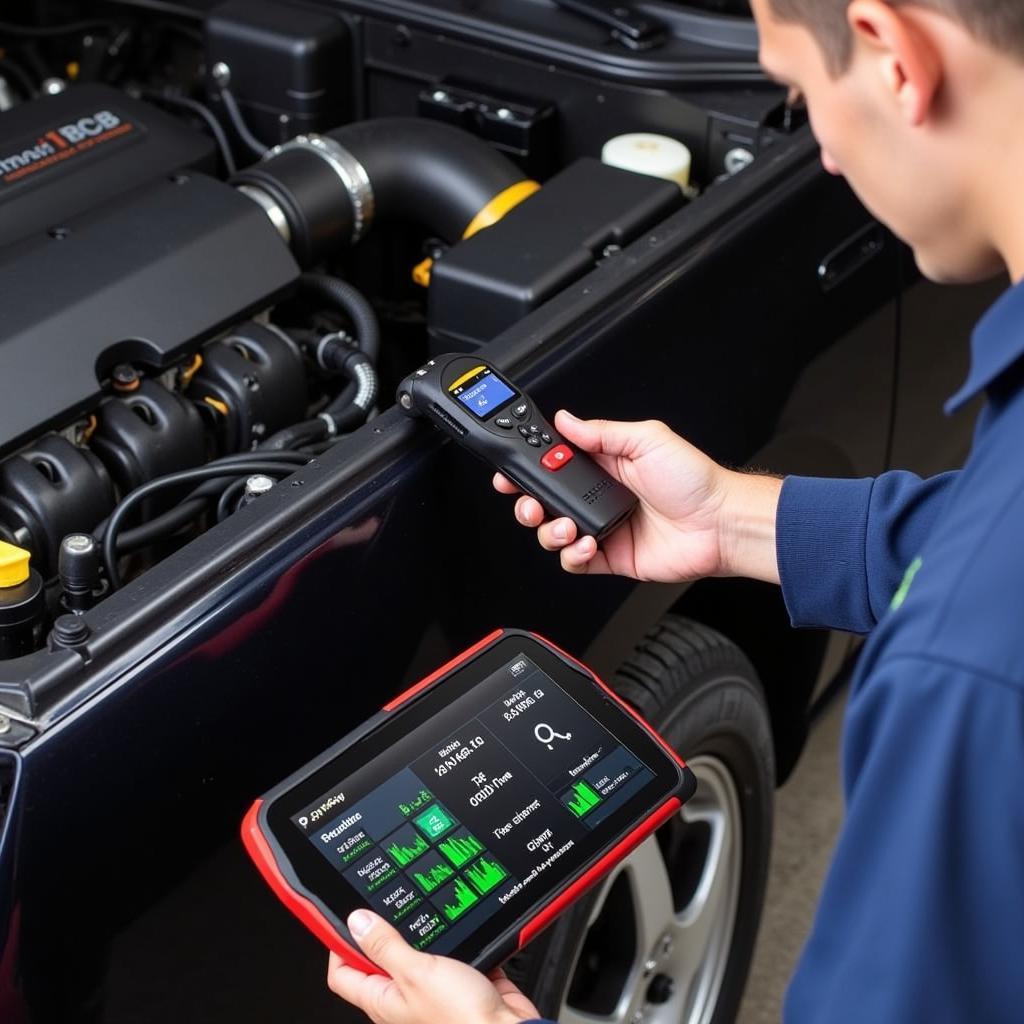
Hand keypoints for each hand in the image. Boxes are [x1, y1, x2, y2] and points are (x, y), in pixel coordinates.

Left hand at [327, 909, 540, 1023]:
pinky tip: (457, 924)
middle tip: (384, 904)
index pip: (343, 973)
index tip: (343, 915)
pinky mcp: (459, 982)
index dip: (338, 943)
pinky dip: (453, 938)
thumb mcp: (416, 972)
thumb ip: (386, 946)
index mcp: (383, 999)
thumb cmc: (461, 1018)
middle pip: (378, 960)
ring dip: (420, 932)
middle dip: (382, 930)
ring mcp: (431, 990)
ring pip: (416, 953)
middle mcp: (403, 997)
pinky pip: (450, 954)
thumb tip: (357, 922)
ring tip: (421, 907)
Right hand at [493, 411, 780, 583]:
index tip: (513, 471)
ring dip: (550, 531)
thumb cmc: (695, 480)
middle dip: (528, 503)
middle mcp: (599, 497)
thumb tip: (566, 419)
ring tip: (566, 526)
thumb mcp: (647, 439)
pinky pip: (575, 562)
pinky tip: (587, 544)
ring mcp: (603, 528)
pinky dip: (573, 556)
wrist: (720, 524)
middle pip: (545, 501)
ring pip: (554, 534)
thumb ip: (601, 432)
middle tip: (529, 503)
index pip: (554, 464)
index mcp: (605, 465)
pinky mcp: (611, 557)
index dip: (530, 469)